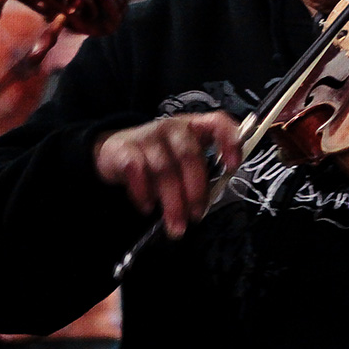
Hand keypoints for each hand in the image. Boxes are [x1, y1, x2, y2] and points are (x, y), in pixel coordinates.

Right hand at [93, 112, 240, 237]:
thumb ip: (199, 176)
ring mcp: (148, 135)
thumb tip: (207, 204)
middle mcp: (173, 127)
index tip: (232, 166)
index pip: (217, 122)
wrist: (116, 152)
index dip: (228, 141)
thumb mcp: (182, 163)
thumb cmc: (160, 159)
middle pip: (189, 154)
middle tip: (196, 216)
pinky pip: (136, 170)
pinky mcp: (124, 148)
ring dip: (171, 202)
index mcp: (195, 128)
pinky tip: (148, 208)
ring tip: (175, 225)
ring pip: (164, 168)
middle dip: (195, 190)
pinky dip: (143, 193)